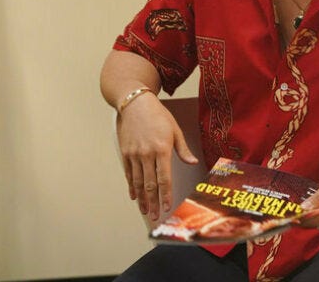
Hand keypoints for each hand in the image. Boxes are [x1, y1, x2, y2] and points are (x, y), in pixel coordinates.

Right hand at [117, 94, 197, 220]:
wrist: (135, 103)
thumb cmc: (158, 115)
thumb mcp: (175, 130)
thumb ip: (183, 149)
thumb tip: (193, 163)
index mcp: (162, 149)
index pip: (164, 178)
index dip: (166, 194)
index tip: (167, 206)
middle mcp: (146, 154)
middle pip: (149, 184)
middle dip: (153, 202)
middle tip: (155, 215)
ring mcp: (134, 154)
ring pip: (137, 182)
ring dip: (141, 198)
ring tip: (145, 211)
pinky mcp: (125, 153)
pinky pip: (128, 174)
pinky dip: (131, 186)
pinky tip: (134, 196)